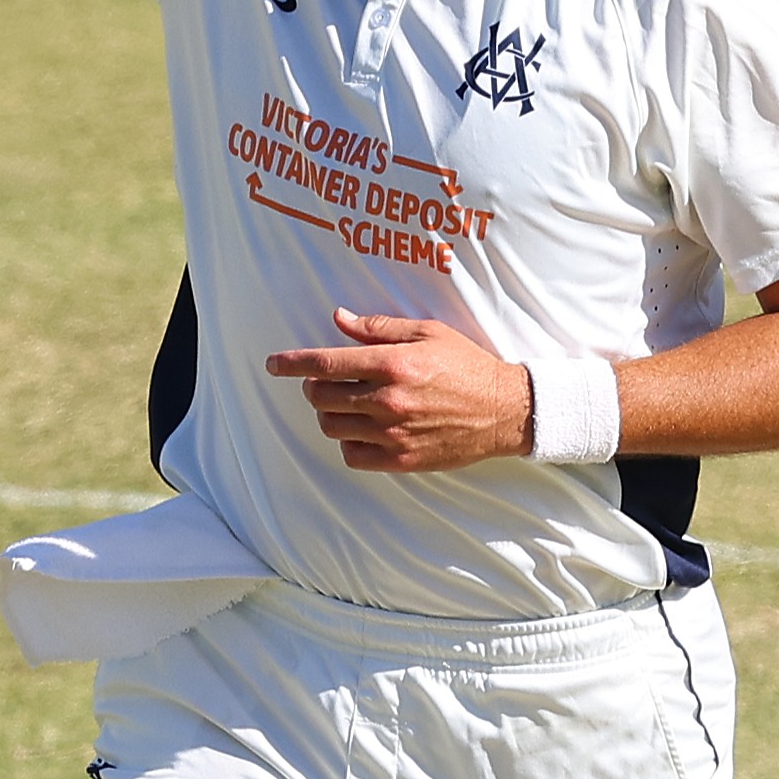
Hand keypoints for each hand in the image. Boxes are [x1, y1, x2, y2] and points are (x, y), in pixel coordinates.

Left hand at [266, 309, 533, 472]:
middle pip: (321, 397)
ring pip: (332, 427)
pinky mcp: (402, 460)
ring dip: (331, 413)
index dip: (292, 363)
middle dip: (314, 386)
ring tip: (350, 403)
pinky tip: (365, 428)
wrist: (504, 410)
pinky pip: (352, 455)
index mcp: (393, 364)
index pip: (324, 363)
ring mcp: (394, 434)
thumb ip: (379, 328)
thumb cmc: (466, 365)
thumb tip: (340, 318)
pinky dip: (350, 441)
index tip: (273, 363)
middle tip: (327, 380)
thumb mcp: (426, 333)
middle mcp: (389, 400)